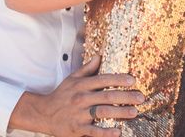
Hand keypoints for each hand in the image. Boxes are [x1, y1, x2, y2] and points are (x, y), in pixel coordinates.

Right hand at [11, 56, 142, 136]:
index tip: (132, 80)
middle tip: (141, 97)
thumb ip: (87, 69)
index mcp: (81, 85)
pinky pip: (93, 131)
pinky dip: (106, 132)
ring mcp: (79, 114)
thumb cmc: (61, 95)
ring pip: (102, 112)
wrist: (44, 114)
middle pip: (106, 96)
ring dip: (120, 112)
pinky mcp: (77, 128)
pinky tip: (118, 132)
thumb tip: (99, 56)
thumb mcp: (72, 79)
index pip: (102, 79)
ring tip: (134, 112)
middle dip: (125, 97)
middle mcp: (81, 98)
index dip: (118, 79)